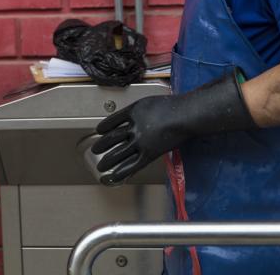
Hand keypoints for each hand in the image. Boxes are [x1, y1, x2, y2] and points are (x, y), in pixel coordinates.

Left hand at [91, 72, 254, 185]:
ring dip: (107, 161)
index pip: (112, 121)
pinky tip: (114, 176)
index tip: (98, 131)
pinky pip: (132, 165)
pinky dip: (121, 172)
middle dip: (101, 146)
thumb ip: (137, 112)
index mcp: (132, 112)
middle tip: (94, 150)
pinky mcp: (150, 154)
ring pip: (118, 153)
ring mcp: (141, 142)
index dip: (104, 127)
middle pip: (112, 138)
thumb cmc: (172, 106)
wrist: (185, 115)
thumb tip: (129, 119)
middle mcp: (133, 127)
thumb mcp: (149, 103)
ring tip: (100, 166)